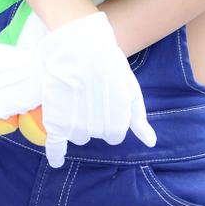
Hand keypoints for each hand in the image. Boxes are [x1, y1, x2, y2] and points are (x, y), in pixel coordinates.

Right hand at [40, 12, 155, 166]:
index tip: (105, 100)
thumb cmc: (108, 63)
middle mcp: (98, 130)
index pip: (114, 135)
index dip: (110, 118)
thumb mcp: (130, 87)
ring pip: (78, 136)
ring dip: (77, 123)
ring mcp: (76, 128)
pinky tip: (57, 160)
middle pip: (96, 134)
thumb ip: (138, 118)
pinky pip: (54, 147)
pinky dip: (56, 155)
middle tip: (90, 94)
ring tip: (76, 97)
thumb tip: (150, 143)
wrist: (80, 45)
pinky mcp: (55, 123)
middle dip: (95, 119)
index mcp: (118, 123)